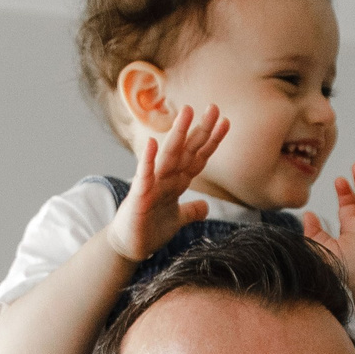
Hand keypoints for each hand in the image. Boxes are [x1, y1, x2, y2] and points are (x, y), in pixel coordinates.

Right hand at [107, 105, 227, 261]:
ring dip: (178, 134)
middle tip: (214, 107)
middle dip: (201, 130)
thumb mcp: (177, 220)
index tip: (226, 122)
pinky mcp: (139, 197)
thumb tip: (205, 207)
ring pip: (168, 156)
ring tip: (187, 112)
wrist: (128, 246)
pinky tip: (153, 143)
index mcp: (176, 182)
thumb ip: (191, 211)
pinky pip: (145, 177)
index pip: (198, 158)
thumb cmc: (150, 229)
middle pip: (187, 150)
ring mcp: (152, 185)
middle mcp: (165, 178)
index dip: (212, 141)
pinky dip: (148, 161)